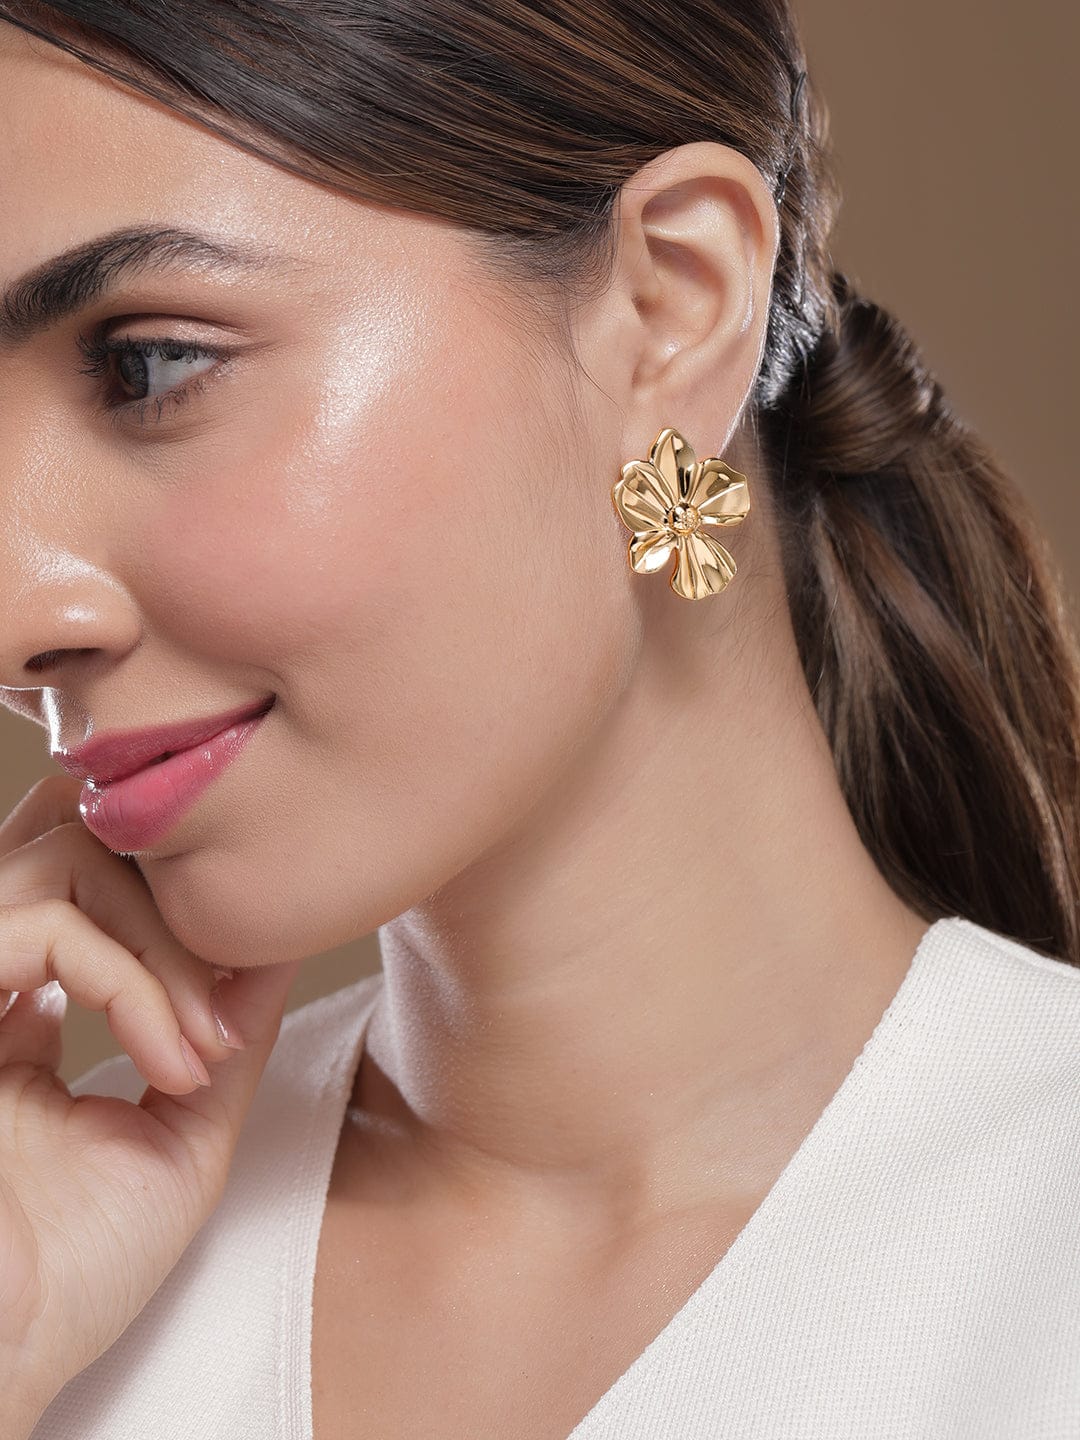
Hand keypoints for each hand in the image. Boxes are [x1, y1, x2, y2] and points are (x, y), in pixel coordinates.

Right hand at [0, 775, 301, 1421]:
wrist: (2, 1367)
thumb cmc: (73, 1277)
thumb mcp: (179, 1136)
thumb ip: (222, 1034)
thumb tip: (282, 940)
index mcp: (13, 1014)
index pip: (82, 888)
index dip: (172, 898)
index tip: (249, 973)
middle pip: (69, 842)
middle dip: (174, 899)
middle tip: (233, 1000)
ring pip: (62, 862)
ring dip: (169, 945)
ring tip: (206, 1042)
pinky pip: (42, 928)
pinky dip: (131, 982)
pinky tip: (169, 1057)